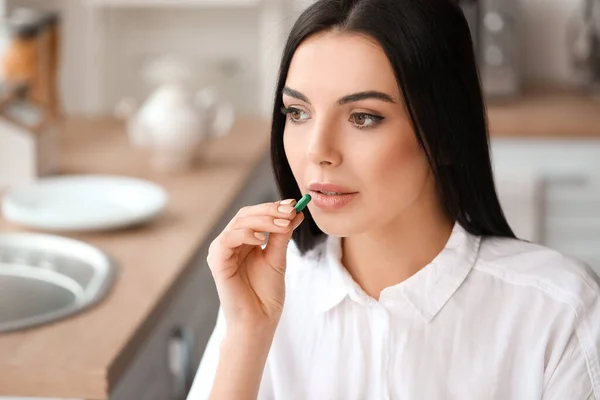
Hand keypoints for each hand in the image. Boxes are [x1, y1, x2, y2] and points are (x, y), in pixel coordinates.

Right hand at [207, 199, 303, 332]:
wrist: (259, 322)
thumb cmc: (265, 295)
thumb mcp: (277, 258)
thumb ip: (282, 235)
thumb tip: (295, 212)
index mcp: (243, 241)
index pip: (255, 215)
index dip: (273, 207)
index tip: (293, 204)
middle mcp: (230, 243)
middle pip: (246, 214)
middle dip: (270, 210)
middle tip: (289, 211)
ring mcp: (221, 252)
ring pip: (239, 223)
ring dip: (263, 220)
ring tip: (283, 225)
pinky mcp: (217, 263)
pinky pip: (227, 240)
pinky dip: (245, 234)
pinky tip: (262, 239)